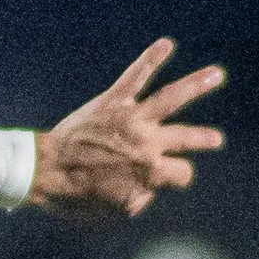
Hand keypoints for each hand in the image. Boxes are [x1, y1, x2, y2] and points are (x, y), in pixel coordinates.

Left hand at [32, 39, 226, 218]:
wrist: (43, 172)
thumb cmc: (73, 197)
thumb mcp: (110, 213)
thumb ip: (134, 202)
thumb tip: (147, 193)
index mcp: (150, 173)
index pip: (181, 173)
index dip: (175, 178)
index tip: (164, 178)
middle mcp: (147, 143)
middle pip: (186, 138)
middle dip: (203, 139)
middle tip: (215, 139)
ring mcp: (131, 119)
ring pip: (171, 98)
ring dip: (197, 85)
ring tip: (215, 75)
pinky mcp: (112, 102)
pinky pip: (134, 77)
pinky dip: (150, 59)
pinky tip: (166, 44)